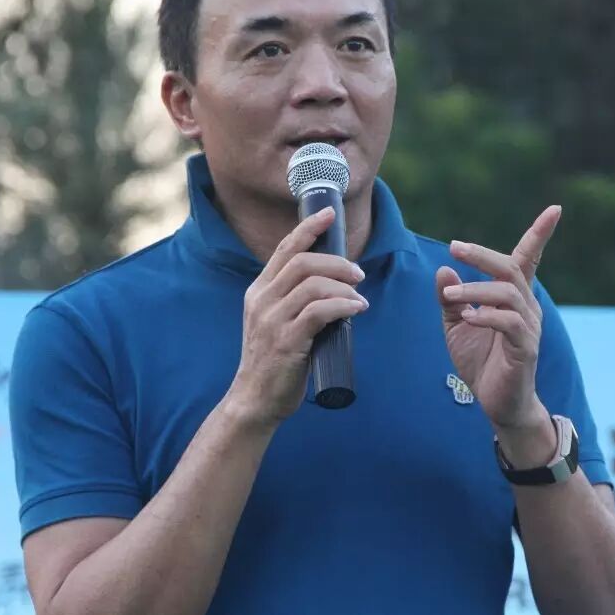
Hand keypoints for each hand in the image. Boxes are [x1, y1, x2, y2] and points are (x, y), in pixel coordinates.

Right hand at [226, 207, 367, 430]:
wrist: (255, 400)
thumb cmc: (274, 362)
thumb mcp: (275, 322)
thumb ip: (294, 302)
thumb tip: (335, 285)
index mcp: (259, 292)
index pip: (284, 249)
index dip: (308, 228)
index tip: (330, 214)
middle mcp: (262, 300)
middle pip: (302, 262)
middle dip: (336, 261)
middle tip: (358, 274)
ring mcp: (272, 320)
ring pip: (313, 284)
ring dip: (343, 287)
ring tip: (359, 298)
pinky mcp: (286, 341)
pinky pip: (319, 312)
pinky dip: (343, 306)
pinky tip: (356, 310)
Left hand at [435, 205, 561, 429]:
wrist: (498, 405)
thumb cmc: (482, 362)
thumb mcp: (457, 326)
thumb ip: (451, 300)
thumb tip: (443, 270)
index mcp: (514, 298)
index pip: (528, 259)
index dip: (540, 234)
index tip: (555, 209)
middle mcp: (527, 307)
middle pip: (512, 267)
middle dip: (483, 254)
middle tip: (454, 247)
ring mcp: (528, 327)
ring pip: (508, 293)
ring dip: (475, 290)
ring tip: (449, 296)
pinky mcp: (525, 349)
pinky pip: (509, 323)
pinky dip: (486, 316)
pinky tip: (469, 319)